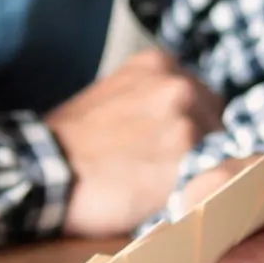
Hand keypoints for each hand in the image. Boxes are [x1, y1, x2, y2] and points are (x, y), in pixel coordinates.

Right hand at [45, 50, 223, 238]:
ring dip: (197, 171)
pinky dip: (199, 192)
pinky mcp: (189, 162)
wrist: (45, 172)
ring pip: (218, 155)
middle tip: (160, 168)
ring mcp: (187, 123)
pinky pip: (214, 181)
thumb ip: (150, 99)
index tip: (168, 145)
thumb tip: (179, 121)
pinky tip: (170, 198)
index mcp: (158, 63)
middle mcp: (178, 86)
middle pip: (215, 124)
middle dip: (198, 147)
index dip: (191, 125)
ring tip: (158, 184)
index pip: (201, 97)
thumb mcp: (112, 96)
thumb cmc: (71, 143)